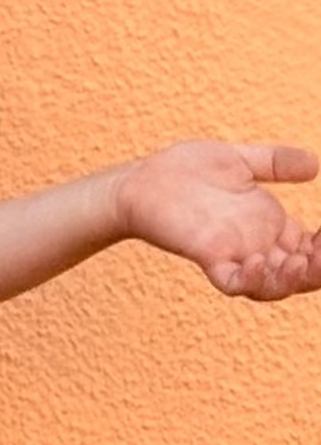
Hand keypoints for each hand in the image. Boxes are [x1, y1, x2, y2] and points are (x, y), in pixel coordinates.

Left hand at [111, 140, 320, 300]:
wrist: (141, 180)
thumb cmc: (186, 171)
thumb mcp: (238, 160)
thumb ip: (274, 163)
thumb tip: (315, 163)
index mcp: (270, 226)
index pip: (310, 248)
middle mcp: (256, 246)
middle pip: (298, 273)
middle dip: (318, 270)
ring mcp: (233, 254)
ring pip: (271, 284)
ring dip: (292, 279)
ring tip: (301, 262)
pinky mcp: (206, 257)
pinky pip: (232, 281)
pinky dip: (249, 279)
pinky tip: (258, 262)